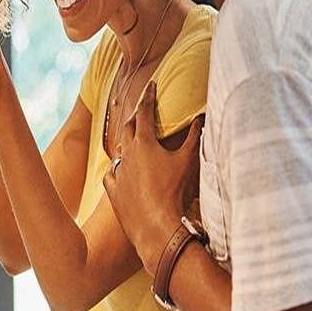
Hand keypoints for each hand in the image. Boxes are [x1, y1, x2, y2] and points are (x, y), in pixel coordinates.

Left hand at [102, 82, 203, 274]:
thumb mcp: (189, 160)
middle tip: (142, 110)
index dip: (149, 96)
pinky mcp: (113, 192)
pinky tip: (119, 170)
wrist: (156, 226)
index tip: (152, 84)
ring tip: (132, 140)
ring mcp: (118, 173)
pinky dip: (116, 168)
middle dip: (136, 116)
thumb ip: (195, 136)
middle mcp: (127, 153)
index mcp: (144, 142)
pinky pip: (111, 174)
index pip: (145, 111)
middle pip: (129, 127)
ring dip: (126, 143)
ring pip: (119, 151)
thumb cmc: (175, 191)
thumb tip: (201, 117)